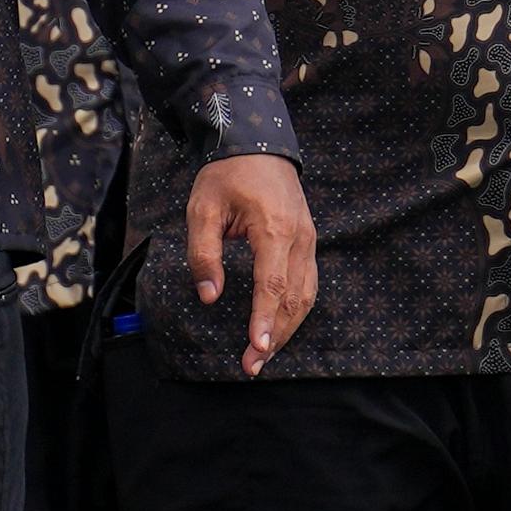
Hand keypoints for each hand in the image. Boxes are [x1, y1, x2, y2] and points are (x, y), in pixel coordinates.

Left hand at [186, 153, 316, 373]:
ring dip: (288, 327)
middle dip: (276, 335)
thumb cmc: (227, 176)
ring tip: (264, 353)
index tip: (256, 349)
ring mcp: (308, 239)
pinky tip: (280, 325)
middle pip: (294, 297)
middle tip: (252, 365)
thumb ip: (204, 254)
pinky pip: (308, 281)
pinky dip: (296, 309)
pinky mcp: (307, 240)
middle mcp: (299, 238)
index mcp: (273, 229)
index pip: (272, 285)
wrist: (259, 145)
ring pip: (306, 293)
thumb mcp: (202, 210)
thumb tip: (209, 295)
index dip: (264, 320)